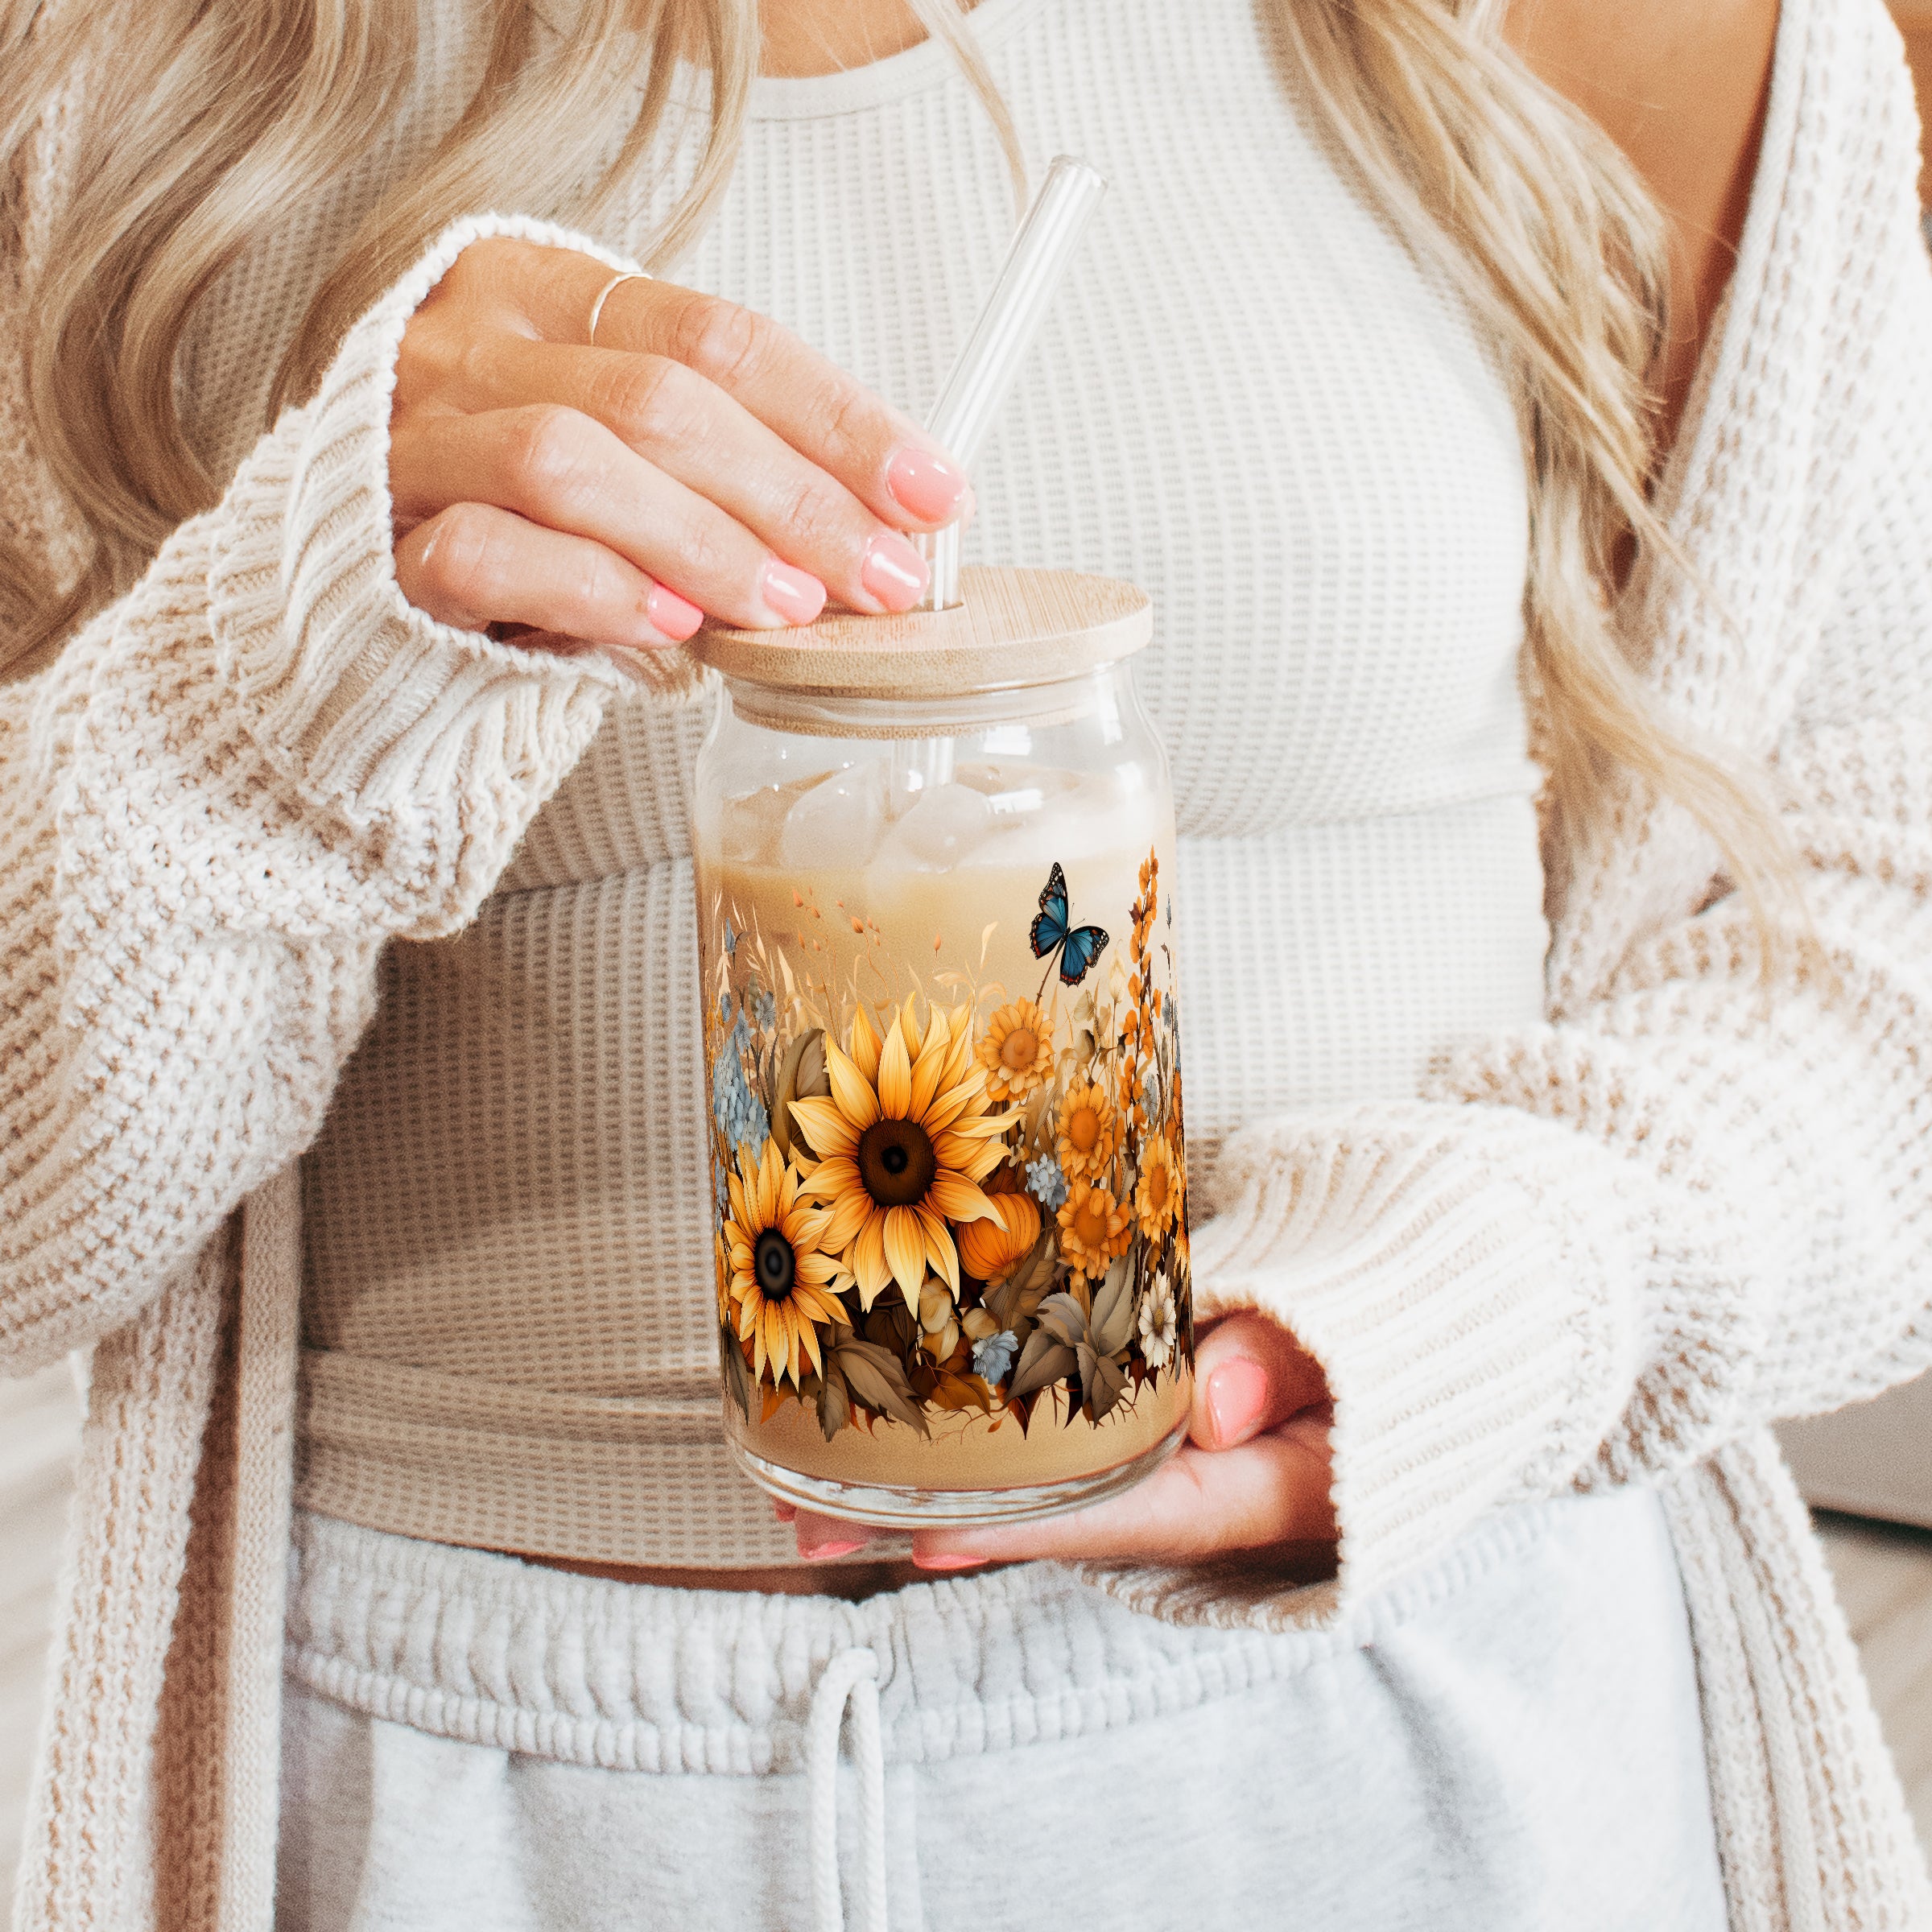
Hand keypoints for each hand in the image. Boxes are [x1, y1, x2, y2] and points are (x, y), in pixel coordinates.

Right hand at [389, 237, 970, 657]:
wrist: (358, 572)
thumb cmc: (529, 510)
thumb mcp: (631, 449)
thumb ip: (732, 454)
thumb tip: (892, 516)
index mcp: (546, 290)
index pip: (719, 334)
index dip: (838, 415)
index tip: (932, 491)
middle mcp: (474, 344)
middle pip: (659, 396)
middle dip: (792, 494)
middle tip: (878, 576)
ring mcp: (417, 440)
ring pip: (570, 461)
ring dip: (704, 539)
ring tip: (786, 607)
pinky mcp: (381, 544)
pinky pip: (485, 552)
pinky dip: (594, 588)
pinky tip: (671, 626)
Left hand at [782, 1311, 1337, 1569]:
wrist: (1423, 1303)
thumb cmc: (1390, 1311)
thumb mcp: (1368, 1330)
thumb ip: (1294, 1356)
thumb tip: (1217, 1404)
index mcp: (1259, 1485)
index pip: (1129, 1513)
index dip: (1026, 1526)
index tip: (926, 1530)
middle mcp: (1200, 1490)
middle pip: (1052, 1520)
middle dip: (932, 1523)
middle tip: (809, 1521)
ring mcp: (1167, 1460)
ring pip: (1033, 1489)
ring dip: (922, 1494)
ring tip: (801, 1495)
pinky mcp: (1144, 1422)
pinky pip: (1050, 1446)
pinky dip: (970, 1449)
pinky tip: (883, 1440)